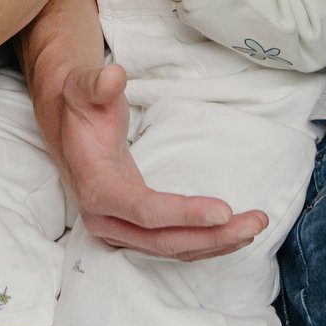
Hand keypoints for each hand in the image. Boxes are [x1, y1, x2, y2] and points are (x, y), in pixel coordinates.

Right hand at [54, 62, 267, 259]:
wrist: (70, 129)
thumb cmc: (81, 107)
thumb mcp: (83, 87)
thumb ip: (96, 83)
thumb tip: (113, 76)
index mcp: (96, 186)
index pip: (144, 210)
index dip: (184, 214)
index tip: (224, 210)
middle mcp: (105, 218)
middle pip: (163, 240)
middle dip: (212, 236)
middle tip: (256, 222)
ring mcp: (118, 229)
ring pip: (171, 249)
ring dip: (215, 243)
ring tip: (254, 227)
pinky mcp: (133, 230)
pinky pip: (171, 245)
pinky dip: (204, 242)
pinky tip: (231, 233)